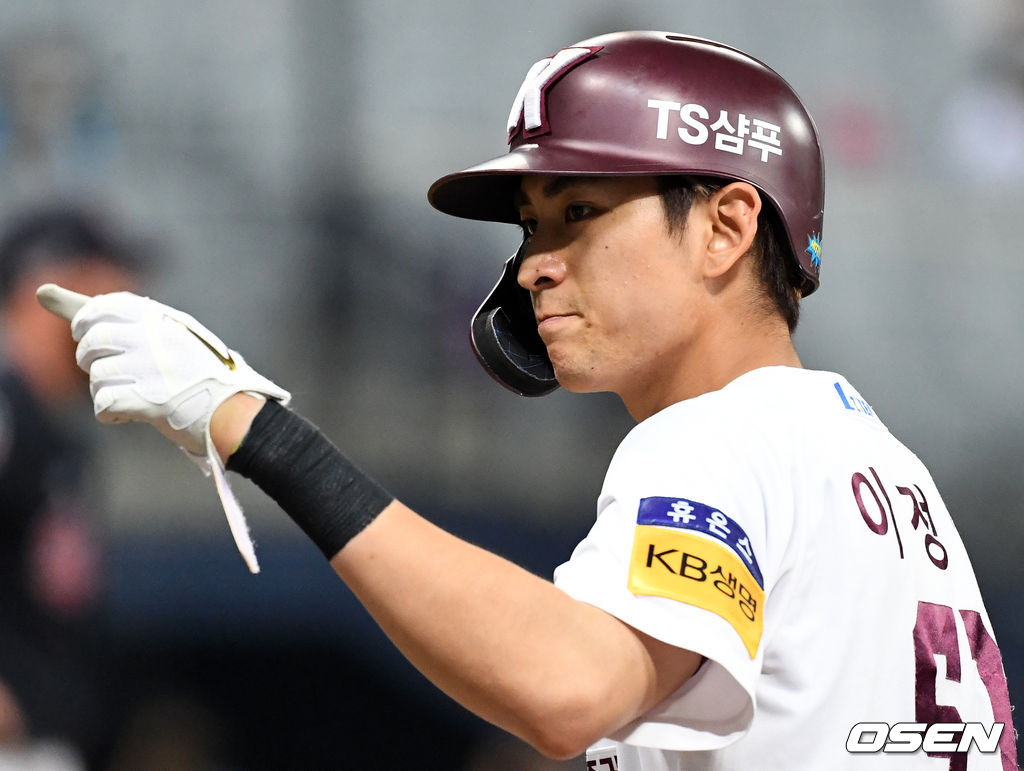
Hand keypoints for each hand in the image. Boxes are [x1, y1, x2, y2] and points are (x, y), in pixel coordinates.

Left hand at [36, 283, 289, 455]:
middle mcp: (154, 335)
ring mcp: (151, 365)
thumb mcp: (163, 333)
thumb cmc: (197, 373)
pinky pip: (103, 403)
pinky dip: (112, 413)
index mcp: (160, 317)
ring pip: (95, 376)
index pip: (102, 307)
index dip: (90, 326)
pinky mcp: (149, 397)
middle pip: (90, 342)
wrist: (233, 411)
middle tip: (122, 374)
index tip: (96, 337)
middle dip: (95, 362)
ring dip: (108, 391)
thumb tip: (38, 290)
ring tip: (137, 396)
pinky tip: (133, 413)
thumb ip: (102, 314)